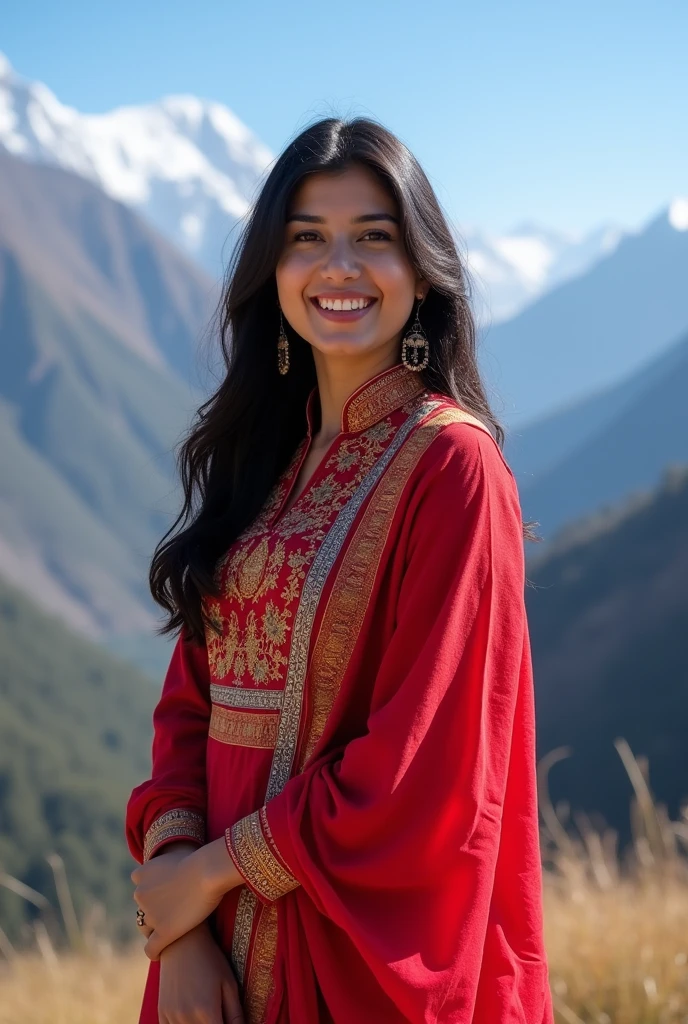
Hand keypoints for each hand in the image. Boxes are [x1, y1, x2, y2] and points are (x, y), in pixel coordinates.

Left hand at [132, 836, 242, 959]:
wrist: (207, 872)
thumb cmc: (199, 859)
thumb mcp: (178, 853)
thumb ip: (169, 862)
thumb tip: (174, 865)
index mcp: (142, 874)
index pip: (140, 886)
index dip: (153, 891)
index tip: (167, 894)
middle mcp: (141, 894)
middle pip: (142, 908)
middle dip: (154, 912)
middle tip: (173, 912)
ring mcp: (151, 914)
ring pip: (146, 929)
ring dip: (155, 930)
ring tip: (169, 932)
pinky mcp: (163, 932)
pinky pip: (151, 948)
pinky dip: (155, 951)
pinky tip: (162, 953)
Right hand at [158, 921, 243, 1023]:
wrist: (182, 942)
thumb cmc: (211, 961)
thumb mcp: (229, 984)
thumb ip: (236, 1015)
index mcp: (207, 1012)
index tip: (228, 1021)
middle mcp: (186, 1018)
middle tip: (219, 1015)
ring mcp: (171, 1017)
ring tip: (207, 1014)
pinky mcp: (162, 1013)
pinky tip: (193, 1018)